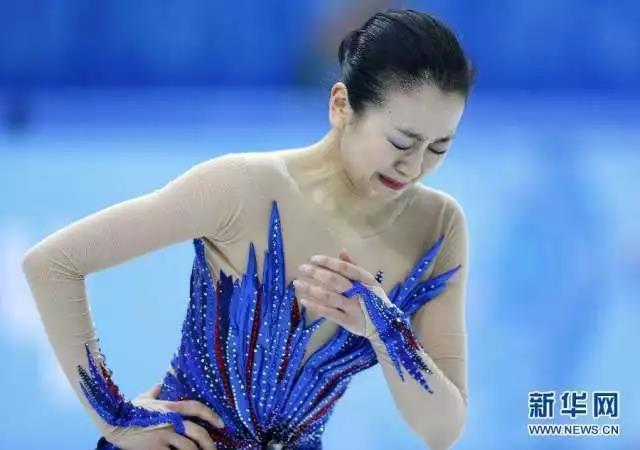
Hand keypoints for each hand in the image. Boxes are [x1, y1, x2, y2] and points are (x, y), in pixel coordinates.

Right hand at [104, 383, 223, 449]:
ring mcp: (164, 435)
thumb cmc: (129, 410)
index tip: (221, 424)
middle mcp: (171, 421)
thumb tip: (159, 384)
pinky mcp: (155, 448)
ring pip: (188, 448)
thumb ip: (154, 391)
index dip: (211, 415)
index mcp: (171, 407)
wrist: (112, 422)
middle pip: (198, 433)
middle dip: (209, 443)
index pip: (197, 408)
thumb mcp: (143, 398)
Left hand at [293, 248, 387, 338]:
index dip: (328, 262)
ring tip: (298, 283)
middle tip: (302, 268)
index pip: (345, 268)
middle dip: (316, 273)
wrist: (385, 325)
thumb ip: (353, 266)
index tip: (313, 258)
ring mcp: (353, 308)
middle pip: (335, 281)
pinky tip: (304, 300)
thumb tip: (341, 250)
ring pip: (329, 297)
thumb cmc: (373, 298)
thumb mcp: (368, 281)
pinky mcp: (347, 321)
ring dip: (312, 289)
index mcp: (365, 280)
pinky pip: (329, 313)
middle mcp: (360, 293)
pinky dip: (315, 306)